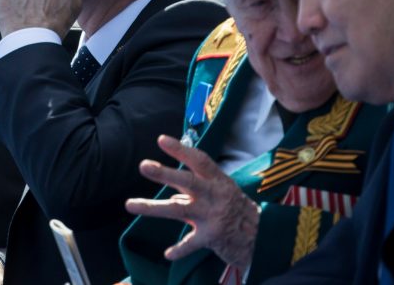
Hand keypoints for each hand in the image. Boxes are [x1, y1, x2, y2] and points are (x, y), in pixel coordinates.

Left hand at [125, 135, 259, 266]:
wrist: (263, 236)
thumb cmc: (237, 209)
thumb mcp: (221, 191)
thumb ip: (195, 185)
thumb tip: (169, 177)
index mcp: (218, 180)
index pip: (199, 160)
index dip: (180, 150)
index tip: (161, 139)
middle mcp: (215, 195)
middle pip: (187, 181)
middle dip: (165, 173)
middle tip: (144, 165)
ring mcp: (212, 216)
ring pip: (179, 210)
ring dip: (152, 207)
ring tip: (129, 204)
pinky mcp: (212, 237)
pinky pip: (191, 244)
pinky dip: (179, 249)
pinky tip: (167, 254)